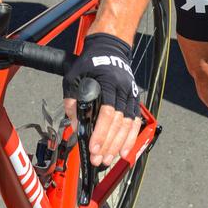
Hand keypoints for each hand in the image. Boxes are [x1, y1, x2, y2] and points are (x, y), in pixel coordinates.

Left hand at [63, 33, 140, 166]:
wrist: (109, 47)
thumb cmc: (90, 61)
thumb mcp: (74, 76)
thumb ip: (72, 100)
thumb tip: (75, 124)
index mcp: (109, 81)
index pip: (107, 112)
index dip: (101, 132)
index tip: (94, 147)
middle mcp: (123, 88)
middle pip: (118, 122)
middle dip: (108, 143)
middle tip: (98, 159)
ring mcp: (131, 94)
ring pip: (128, 124)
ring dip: (119, 144)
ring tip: (108, 159)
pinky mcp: (134, 98)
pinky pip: (135, 121)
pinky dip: (131, 137)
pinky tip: (124, 151)